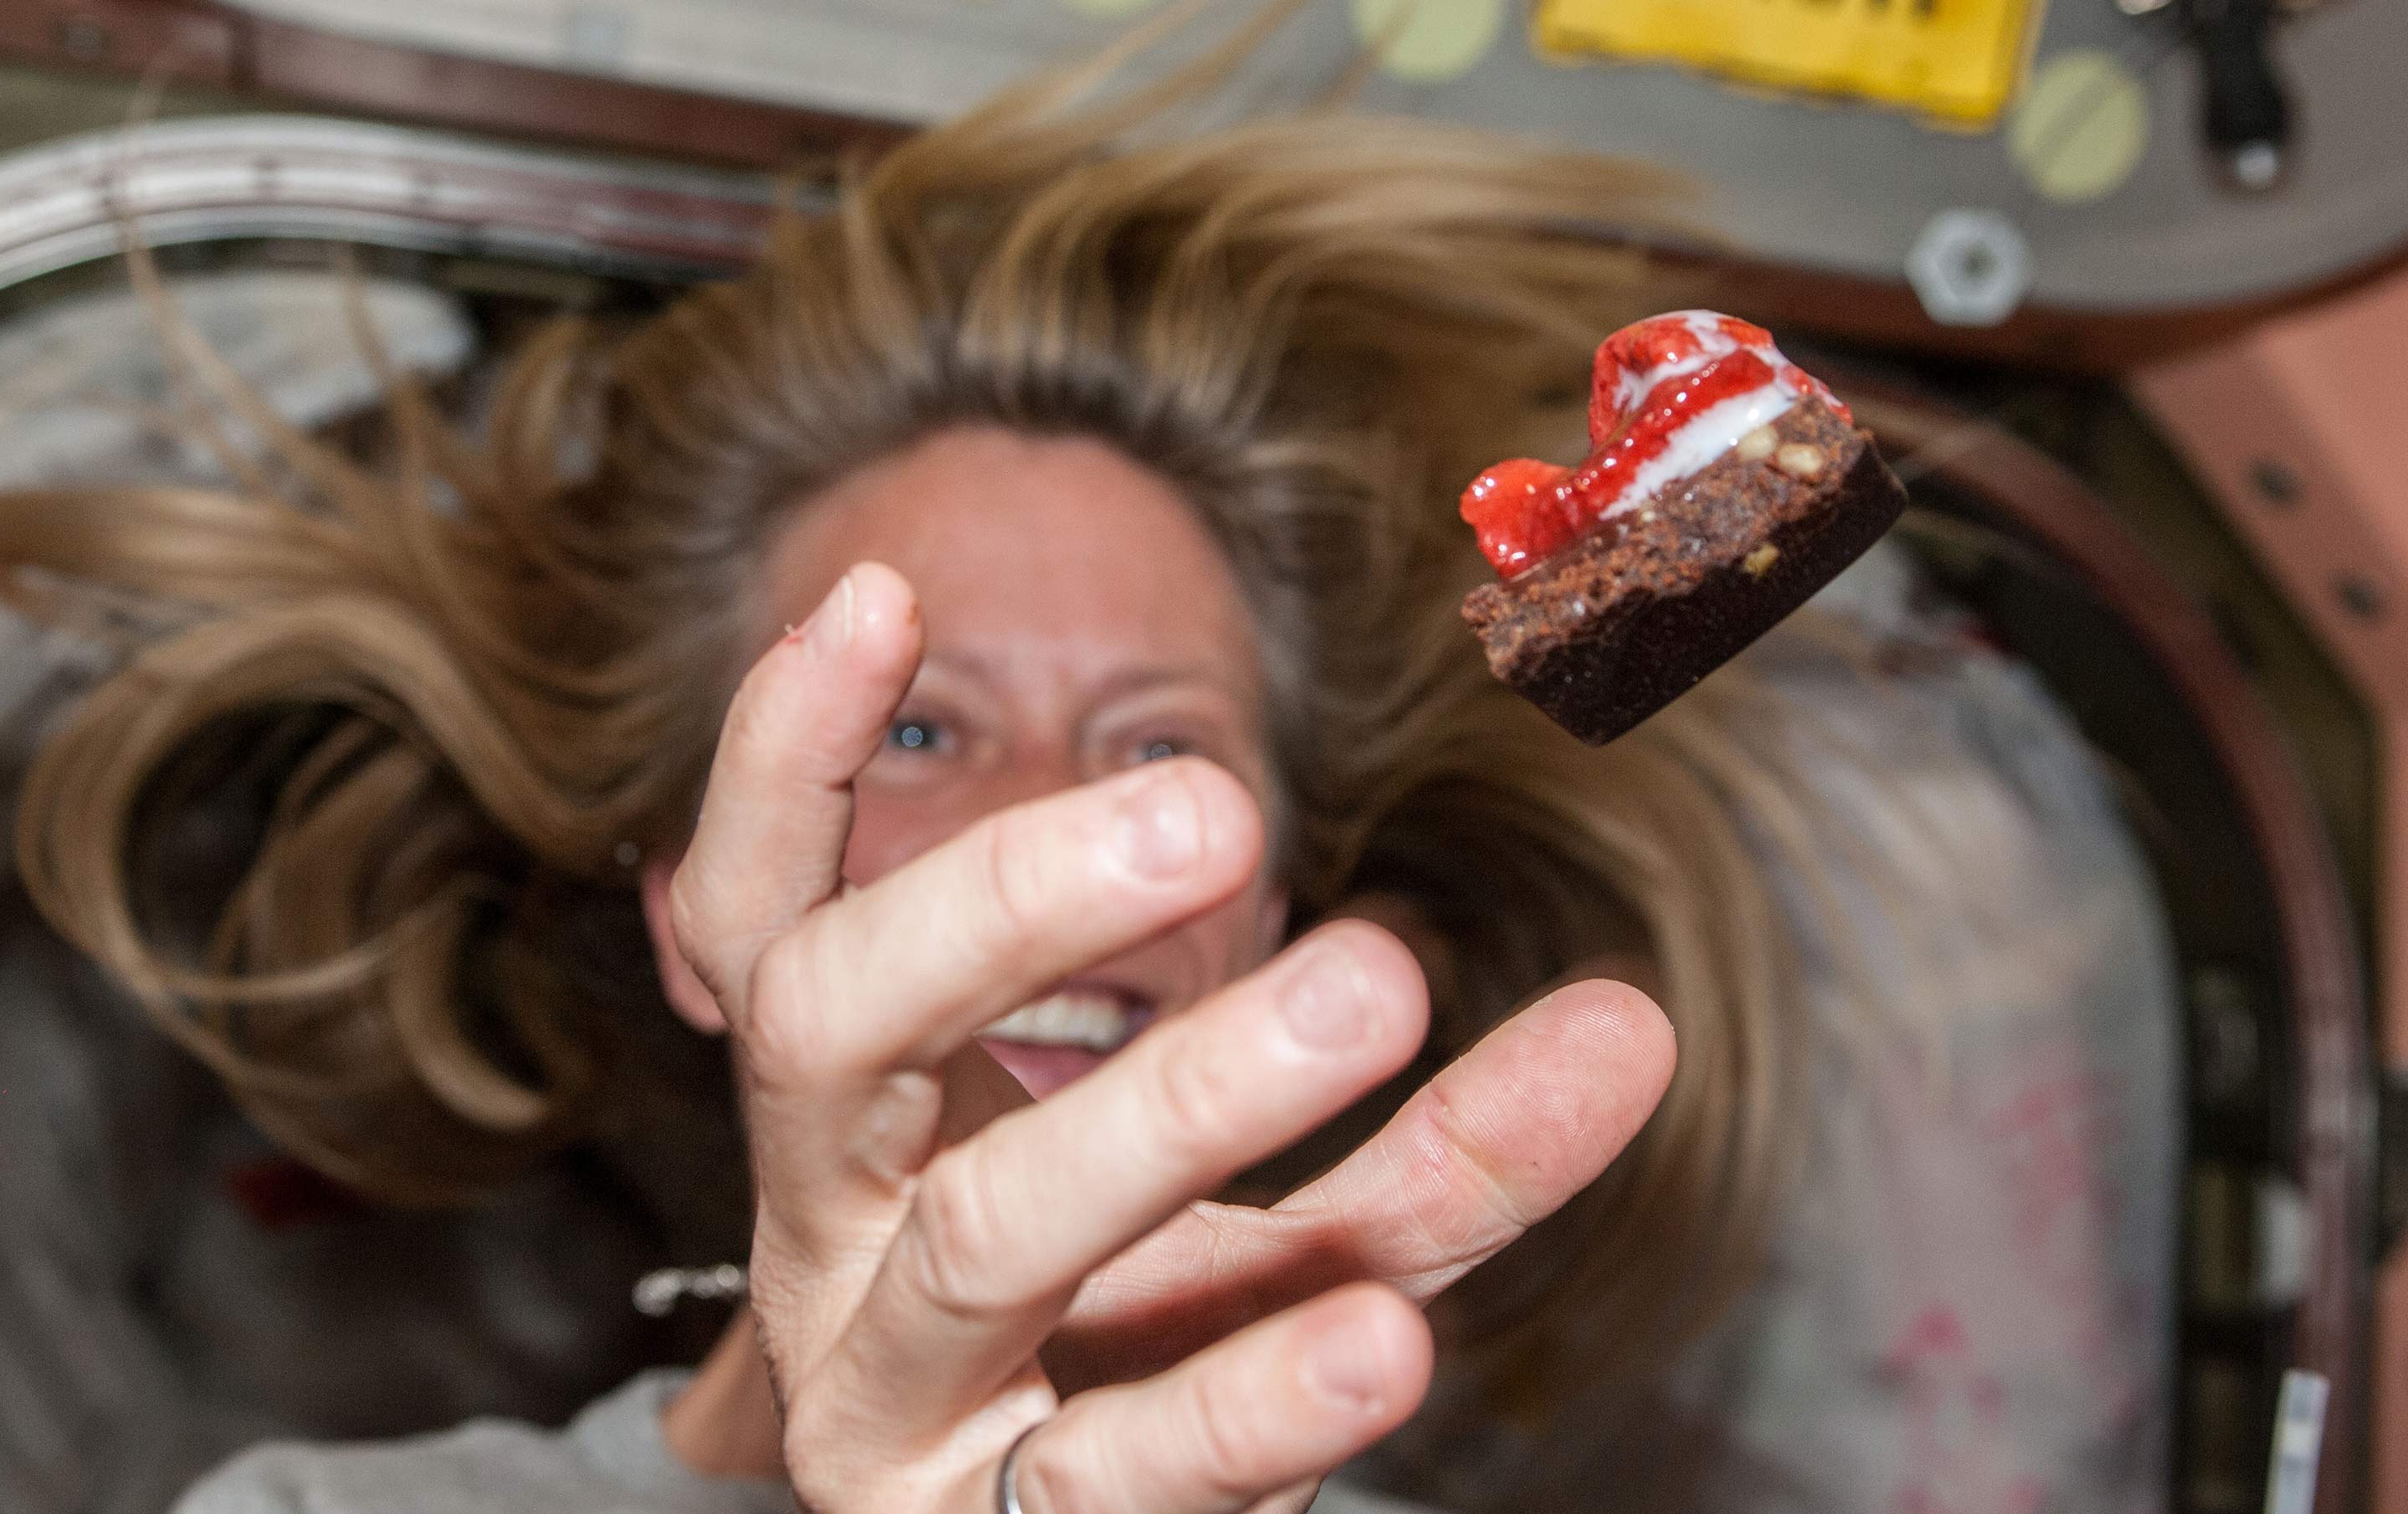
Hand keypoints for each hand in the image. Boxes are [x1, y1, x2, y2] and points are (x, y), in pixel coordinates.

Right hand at [665, 563, 1672, 1512]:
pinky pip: (1115, 1472)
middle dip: (1001, 898)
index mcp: (855, 1128)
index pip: (762, 920)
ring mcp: (893, 1407)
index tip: (884, 588)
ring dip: (1178, 1100)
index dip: (782, 764)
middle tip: (1214, 810)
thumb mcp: (1271, 1217)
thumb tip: (1645, 1019)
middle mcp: (831, 1248)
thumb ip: (1424, 1125)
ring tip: (1376, 983)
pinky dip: (1254, 1403)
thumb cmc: (1150, 1360)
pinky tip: (1386, 1342)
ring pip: (989, 1238)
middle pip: (830, 1028)